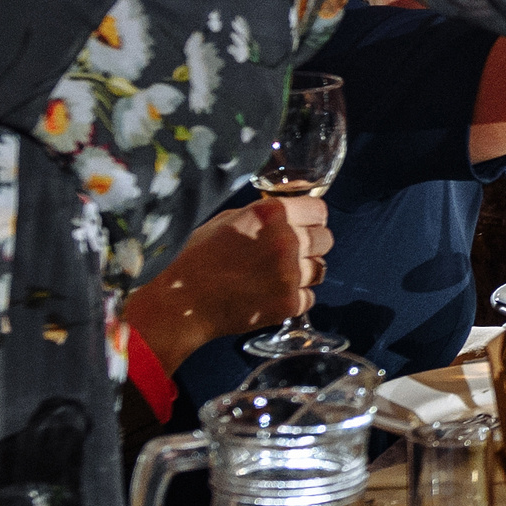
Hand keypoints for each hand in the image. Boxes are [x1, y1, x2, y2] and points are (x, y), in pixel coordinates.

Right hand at [124, 195, 330, 368]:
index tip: (306, 224)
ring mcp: (289, 274)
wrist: (179, 302)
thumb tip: (293, 202)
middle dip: (312, 244)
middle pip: (326, 239)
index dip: (312, 217)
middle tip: (292, 252)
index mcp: (271, 214)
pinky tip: (270, 295)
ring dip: (303, 272)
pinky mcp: (288, 303)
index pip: (319, 209)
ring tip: (276, 275)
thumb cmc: (196, 258)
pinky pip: (309, 297)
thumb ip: (264, 212)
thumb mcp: (228, 219)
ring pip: (320, 269)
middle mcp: (286, 241)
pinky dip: (294, 298)